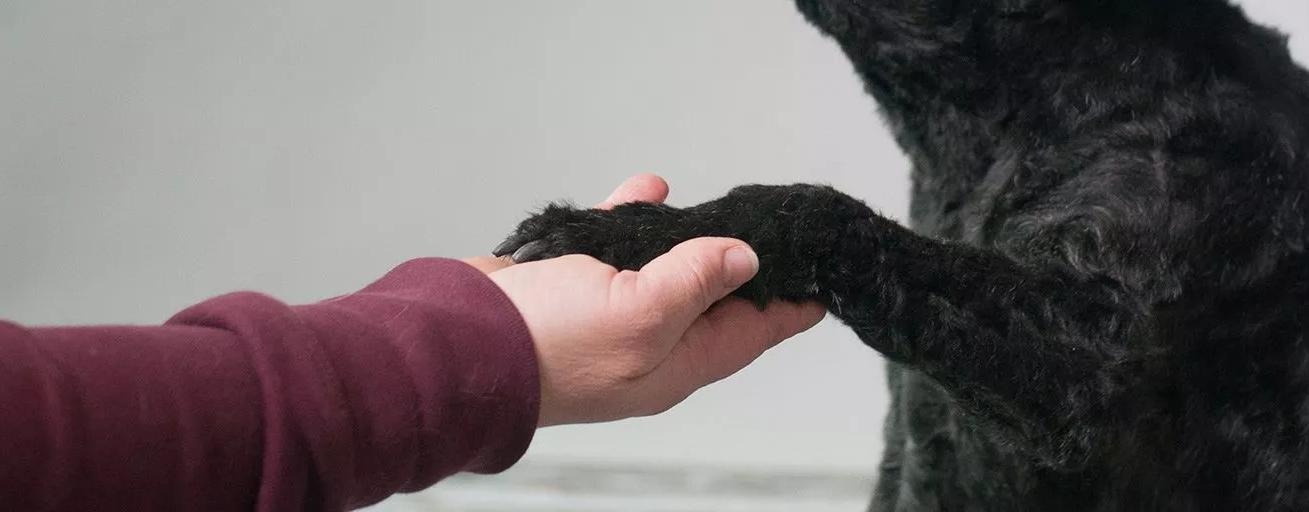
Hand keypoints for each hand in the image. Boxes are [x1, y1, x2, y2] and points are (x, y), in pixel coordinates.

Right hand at [473, 175, 825, 426]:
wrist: (458, 342)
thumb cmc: (546, 346)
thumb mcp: (640, 313)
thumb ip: (697, 283)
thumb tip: (744, 260)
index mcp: (675, 362)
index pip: (751, 333)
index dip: (789, 307)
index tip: (824, 284)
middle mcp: (649, 342)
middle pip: (714, 303)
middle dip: (745, 268)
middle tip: (780, 233)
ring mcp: (610, 313)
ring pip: (667, 268)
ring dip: (690, 235)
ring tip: (719, 206)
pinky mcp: (573, 284)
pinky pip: (617, 246)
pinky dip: (634, 218)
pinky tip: (645, 191)